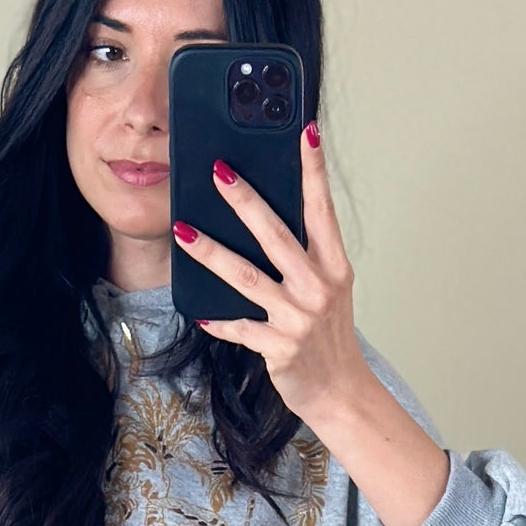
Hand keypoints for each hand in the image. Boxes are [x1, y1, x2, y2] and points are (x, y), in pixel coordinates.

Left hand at [175, 123, 450, 525]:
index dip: (313, 170)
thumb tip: (267, 220)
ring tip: (184, 231)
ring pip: (247, 277)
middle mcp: (317, 288)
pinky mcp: (278, 348)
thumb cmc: (329, 338)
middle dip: (246, 201)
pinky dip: (220, 322)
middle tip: (218, 171)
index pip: (321, 209)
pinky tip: (199, 313)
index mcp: (333, 267)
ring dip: (211, 253)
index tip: (305, 131)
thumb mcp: (329, 290)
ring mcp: (297, 319)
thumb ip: (306, 257)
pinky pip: (240, 329)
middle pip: (276, 234)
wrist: (342, 394)